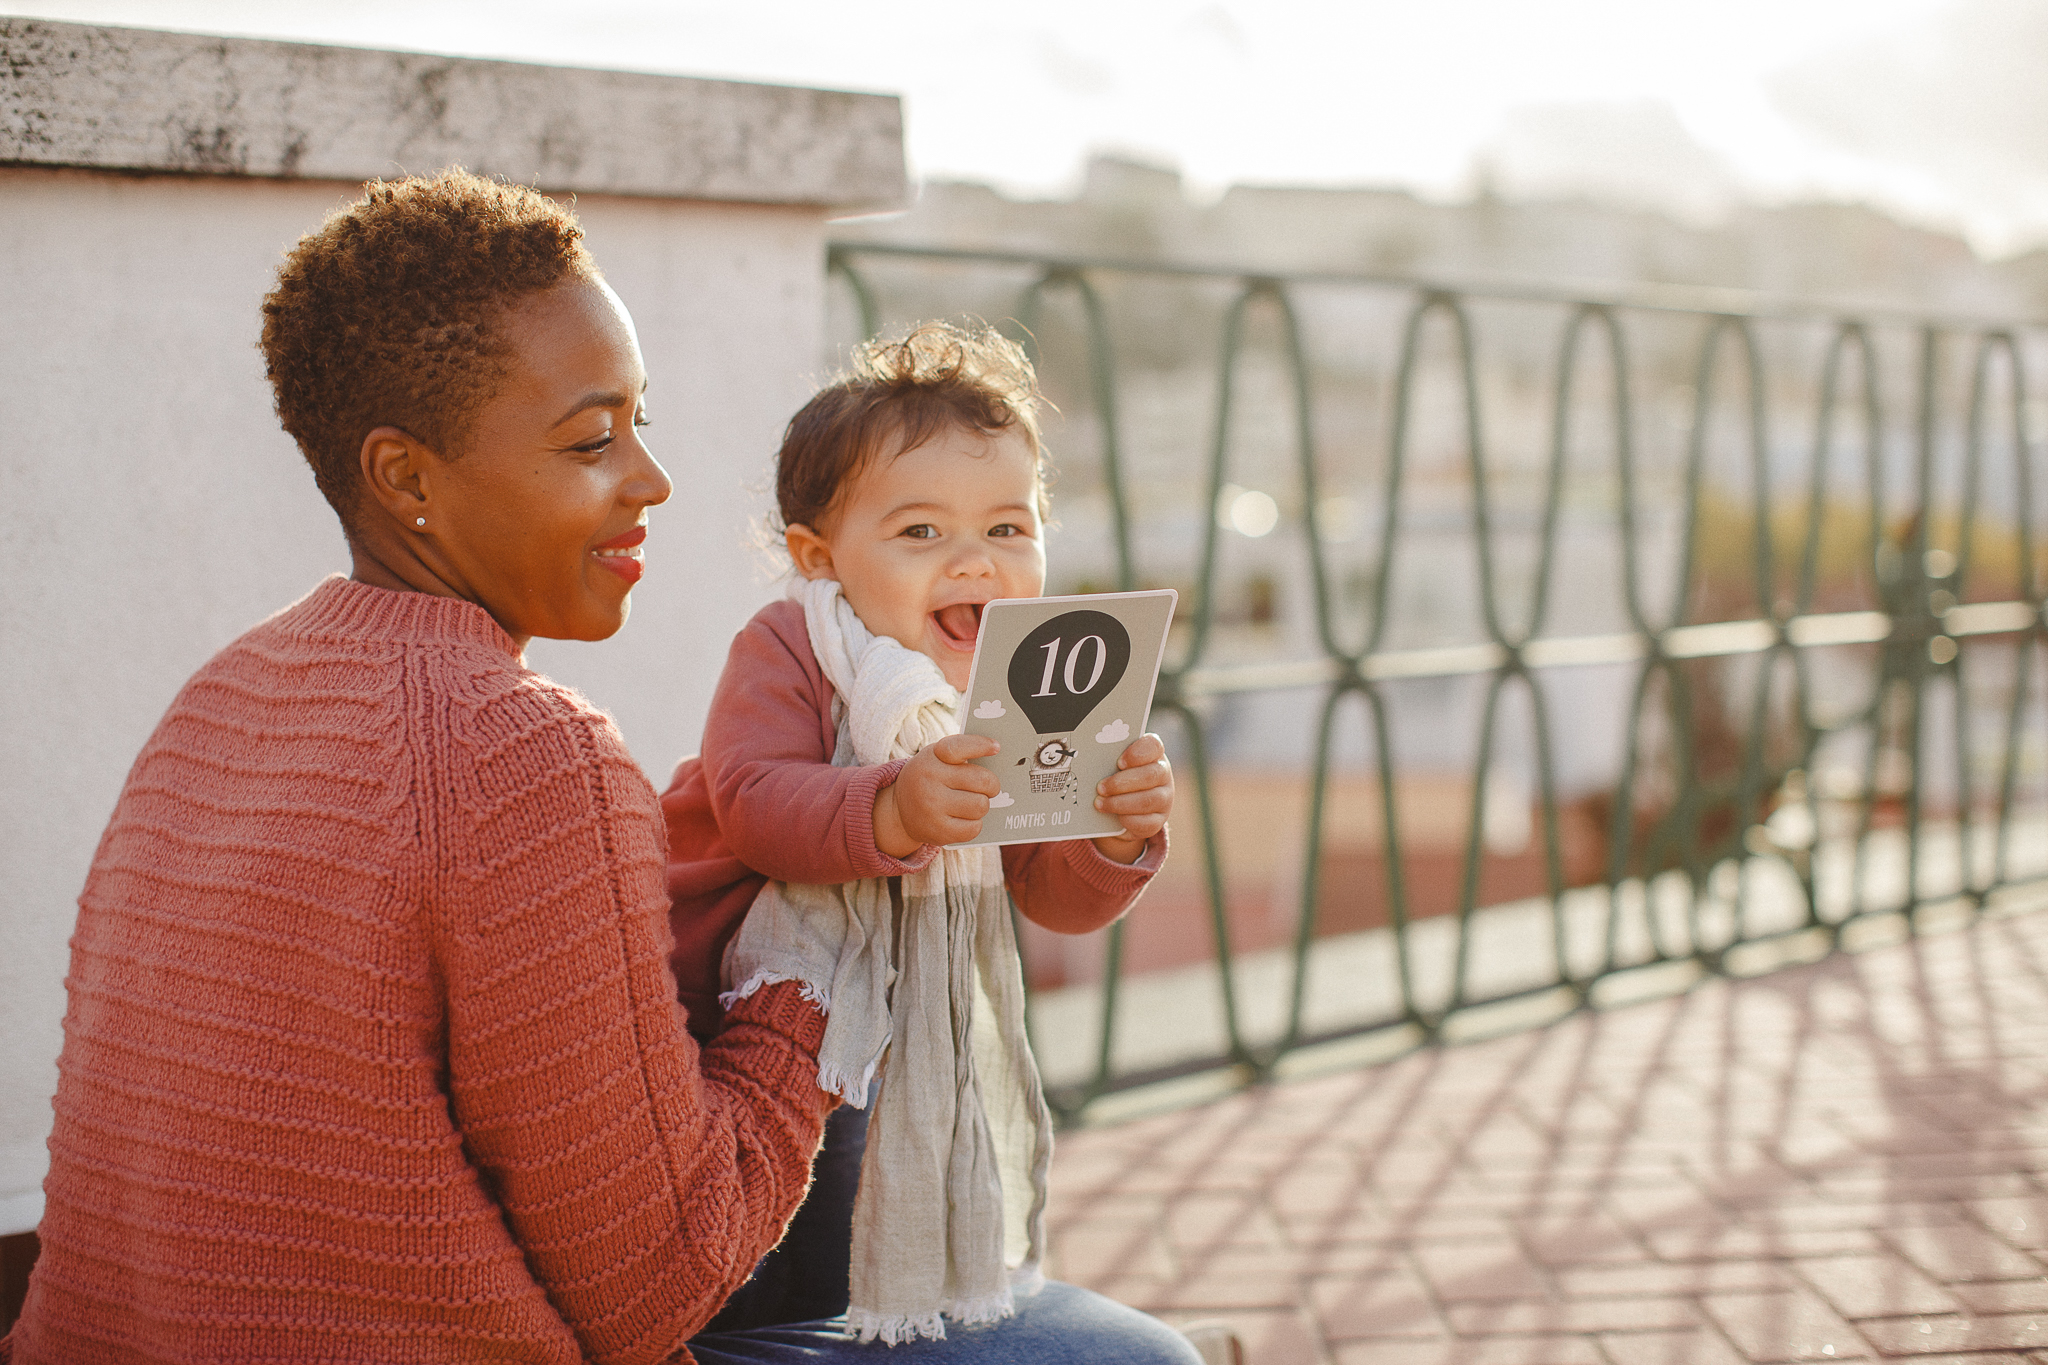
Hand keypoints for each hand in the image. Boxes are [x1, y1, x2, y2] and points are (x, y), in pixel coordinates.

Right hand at [874, 734, 1001, 855]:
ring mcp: (932, 808)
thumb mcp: (936, 758)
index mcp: (931, 758)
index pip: (958, 748)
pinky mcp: (938, 831)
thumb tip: (996, 754)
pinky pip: (974, 828)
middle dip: (992, 785)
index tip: (996, 747)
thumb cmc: (929, 778)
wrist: (899, 809)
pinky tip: (964, 818)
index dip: (980, 745)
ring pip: (981, 806)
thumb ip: (962, 753)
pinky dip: (974, 824)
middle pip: (982, 781)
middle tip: (988, 787)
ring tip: (971, 803)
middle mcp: (929, 781)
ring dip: (981, 805)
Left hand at [1091, 733, 1171, 864]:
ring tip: (1100, 803)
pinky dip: (1128, 820)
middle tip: (1100, 787)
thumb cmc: (1118, 778)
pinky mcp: (1158, 820)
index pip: (1153, 746)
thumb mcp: (1114, 765)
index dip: (1137, 753)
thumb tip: (1086, 758)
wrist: (1125, 808)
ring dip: (1120, 803)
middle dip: (1121, 783)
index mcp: (1152, 754)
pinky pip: (1147, 822)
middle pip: (1150, 775)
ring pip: (1148, 800)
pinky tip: (1115, 818)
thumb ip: (1108, 759)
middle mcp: (1162, 774)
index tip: (1119, 762)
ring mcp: (1164, 798)